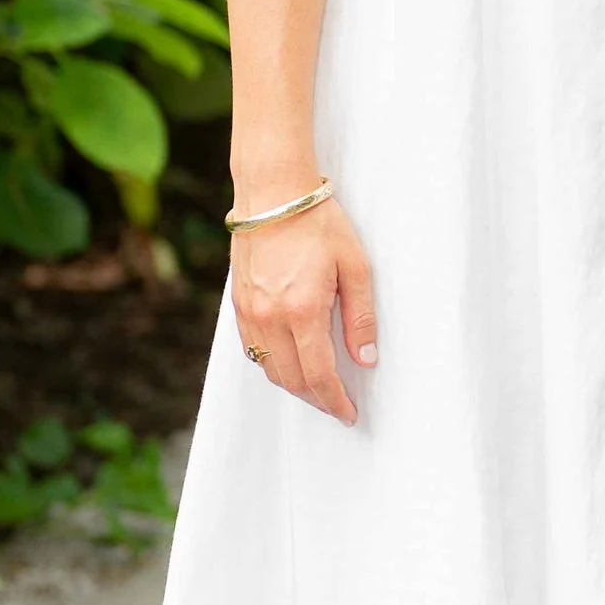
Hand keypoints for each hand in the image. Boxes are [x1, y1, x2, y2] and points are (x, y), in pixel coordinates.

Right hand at [232, 198, 377, 421]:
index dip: (335, 401)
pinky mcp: (237, 304)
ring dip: (294, 385)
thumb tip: (366, 358)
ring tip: (317, 387)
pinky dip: (272, 364)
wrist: (273, 192)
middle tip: (337, 404)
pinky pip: (252, 349)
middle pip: (292, 379)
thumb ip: (360, 317)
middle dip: (316, 399)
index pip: (319, 375)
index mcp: (303, 309)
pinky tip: (290, 361)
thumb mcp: (354, 266)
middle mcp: (270, 317)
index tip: (348, 413)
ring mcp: (249, 312)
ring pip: (268, 368)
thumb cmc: (317, 222)